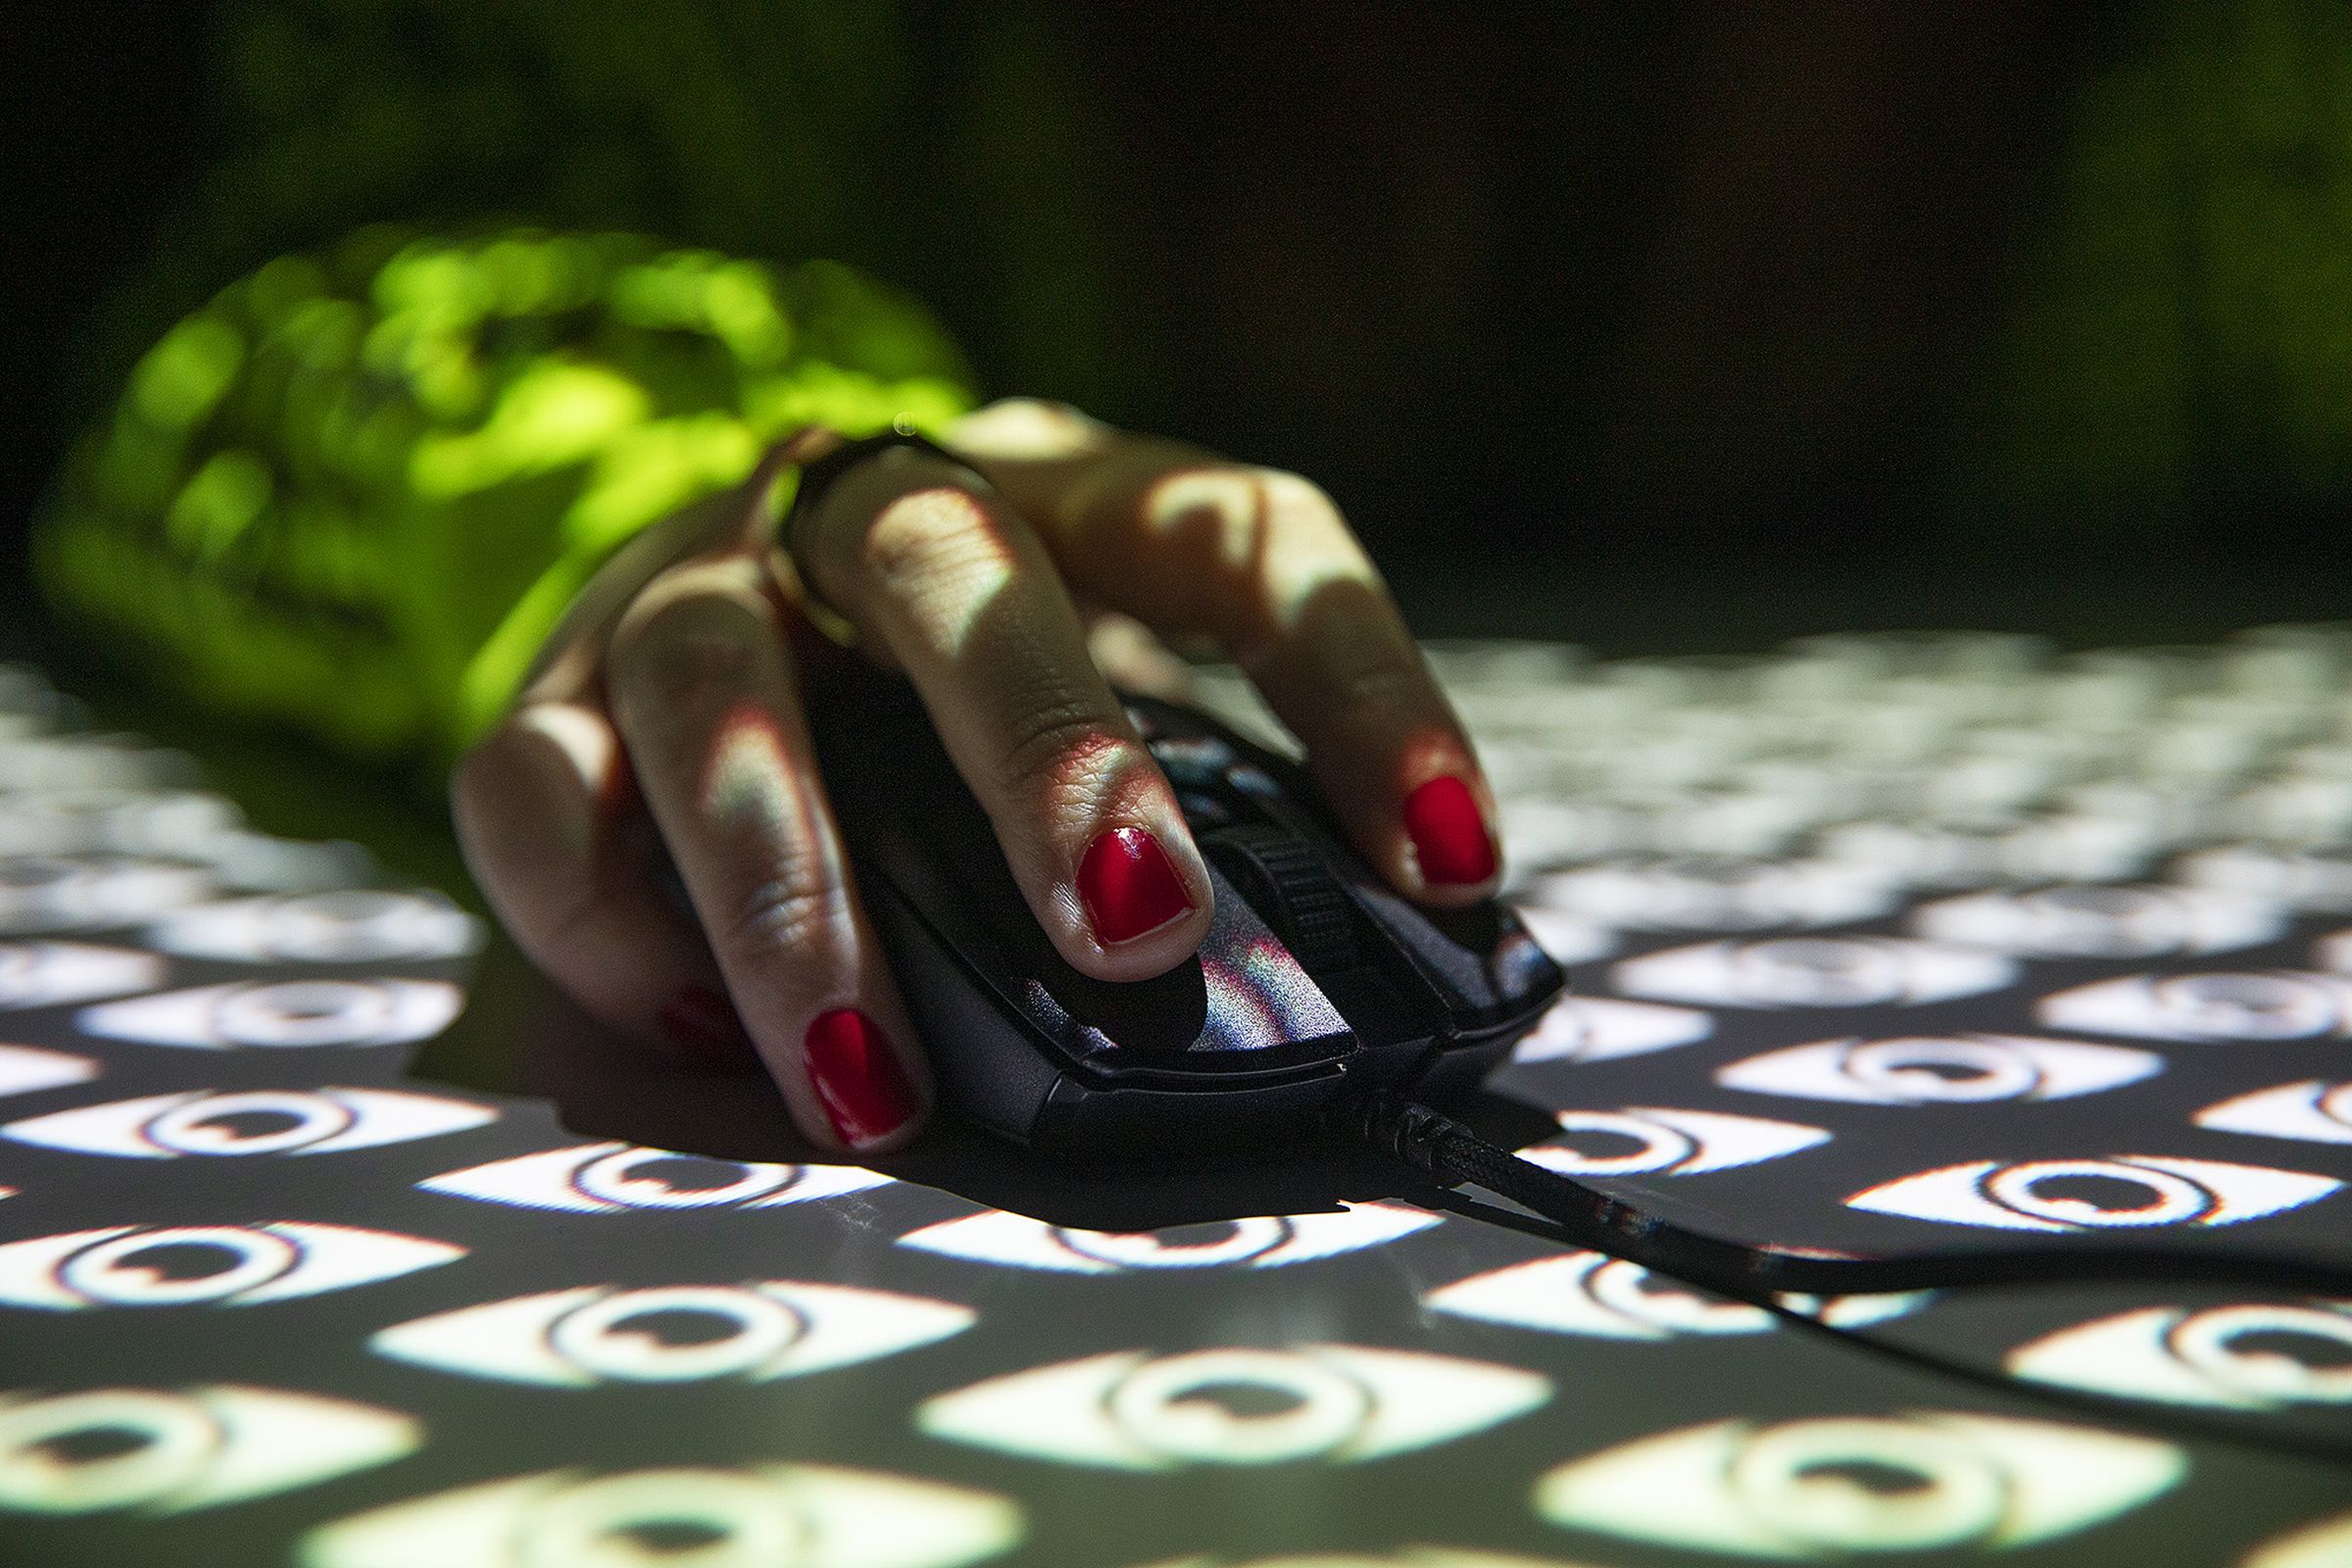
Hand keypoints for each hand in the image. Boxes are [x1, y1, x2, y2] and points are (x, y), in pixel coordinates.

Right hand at [450, 400, 1501, 1152]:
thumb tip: (1357, 984)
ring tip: (874, 1085)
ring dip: (797, 891)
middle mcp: (870, 507)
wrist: (714, 606)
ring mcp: (692, 585)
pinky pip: (536, 790)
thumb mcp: (1091, 716)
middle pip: (958, 564)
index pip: (1236, 529)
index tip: (1453, 862)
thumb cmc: (948, 697)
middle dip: (1048, 749)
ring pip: (721, 685)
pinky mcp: (547, 687)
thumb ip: (1185, 818)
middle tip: (1138, 933)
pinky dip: (611, 920)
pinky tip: (697, 1031)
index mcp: (1063, 496)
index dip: (1359, 679)